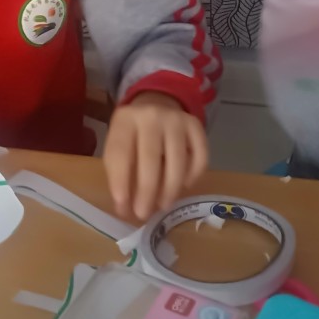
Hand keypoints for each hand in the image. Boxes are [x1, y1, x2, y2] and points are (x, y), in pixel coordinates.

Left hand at [103, 92, 207, 221]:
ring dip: (170, 189)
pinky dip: (193, 176)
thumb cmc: (133, 134)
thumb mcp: (118, 145)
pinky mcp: (196, 125)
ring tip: (163, 205)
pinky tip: (183, 186)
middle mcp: (151, 115)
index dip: (120, 182)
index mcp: (125, 119)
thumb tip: (124, 210)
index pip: (121, 153)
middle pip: (150, 158)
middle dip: (147, 191)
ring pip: (177, 161)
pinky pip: (200, 157)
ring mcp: (176, 119)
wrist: (156, 103)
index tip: (122, 206)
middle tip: (143, 214)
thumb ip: (119, 174)